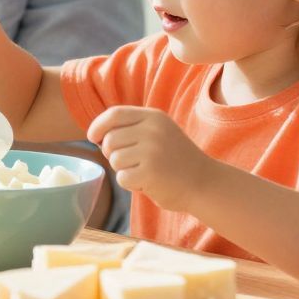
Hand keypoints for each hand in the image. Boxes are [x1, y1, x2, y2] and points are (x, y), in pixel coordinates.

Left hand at [86, 105, 217, 213]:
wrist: (205, 183)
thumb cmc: (174, 161)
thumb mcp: (158, 133)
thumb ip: (132, 129)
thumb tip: (95, 134)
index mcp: (154, 117)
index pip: (114, 114)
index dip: (98, 126)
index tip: (93, 137)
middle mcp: (152, 130)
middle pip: (110, 140)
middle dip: (113, 154)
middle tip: (134, 162)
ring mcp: (152, 150)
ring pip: (114, 160)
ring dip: (124, 170)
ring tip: (145, 171)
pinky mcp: (150, 172)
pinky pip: (122, 178)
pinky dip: (131, 184)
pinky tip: (149, 183)